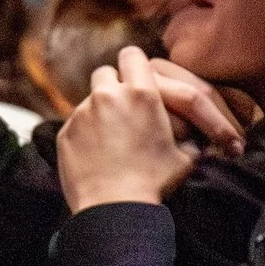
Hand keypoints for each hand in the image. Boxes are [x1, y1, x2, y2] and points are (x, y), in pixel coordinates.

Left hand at [55, 47, 243, 212]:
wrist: (116, 210)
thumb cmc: (154, 184)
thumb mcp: (184, 158)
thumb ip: (187, 138)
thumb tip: (198, 139)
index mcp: (142, 94)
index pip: (132, 56)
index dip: (133, 65)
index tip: (135, 79)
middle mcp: (109, 96)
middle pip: (105, 73)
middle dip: (112, 86)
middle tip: (121, 108)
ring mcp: (83, 114)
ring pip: (88, 101)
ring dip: (98, 113)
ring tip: (109, 139)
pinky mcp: (65, 133)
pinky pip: (74, 126)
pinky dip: (83, 136)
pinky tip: (94, 157)